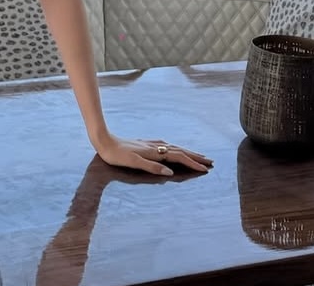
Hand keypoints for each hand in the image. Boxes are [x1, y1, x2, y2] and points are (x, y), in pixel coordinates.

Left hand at [95, 135, 212, 175]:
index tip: (205, 169)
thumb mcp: (133, 163)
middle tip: (210, 161)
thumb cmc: (116, 155)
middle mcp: (155, 147)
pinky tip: (174, 149)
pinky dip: (176, 149)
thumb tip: (170, 173)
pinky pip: (166, 146)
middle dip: (195, 157)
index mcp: (154, 152)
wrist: (103, 141)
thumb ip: (151, 167)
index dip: (192, 163)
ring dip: (187, 152)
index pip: (178, 158)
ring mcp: (150, 144)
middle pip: (180, 151)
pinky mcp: (145, 144)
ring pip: (174, 148)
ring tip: (198, 156)